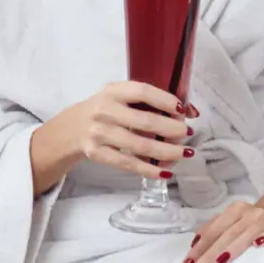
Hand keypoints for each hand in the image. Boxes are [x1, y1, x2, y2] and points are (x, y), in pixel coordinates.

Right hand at [69, 80, 197, 179]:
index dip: (164, 100)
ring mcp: (99, 133)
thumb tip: (191, 111)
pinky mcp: (97, 153)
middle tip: (187, 133)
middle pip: (145, 122)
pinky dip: (149, 169)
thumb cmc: (107, 109)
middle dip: (172, 129)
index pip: (142, 91)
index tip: (181, 109)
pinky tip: (164, 171)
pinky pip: (128, 163)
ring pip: (140, 146)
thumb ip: (152, 100)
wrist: (73, 127)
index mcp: (113, 91)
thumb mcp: (122, 97)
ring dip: (167, 151)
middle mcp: (104, 110)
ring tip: (184, 153)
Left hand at [183, 201, 263, 262]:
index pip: (213, 230)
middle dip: (211, 253)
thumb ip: (213, 229)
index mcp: (234, 210)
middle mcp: (250, 213)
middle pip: (227, 234)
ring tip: (221, 262)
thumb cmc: (250, 222)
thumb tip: (193, 245)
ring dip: (234, 247)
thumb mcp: (232, 220)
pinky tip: (258, 245)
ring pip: (249, 233)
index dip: (199, 247)